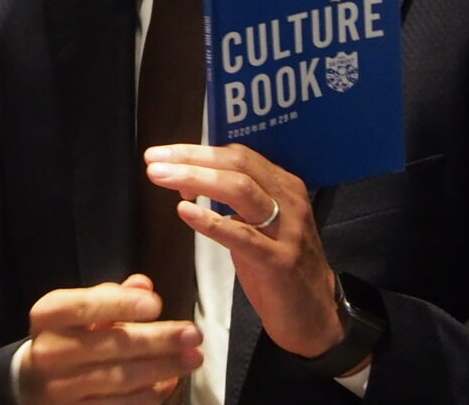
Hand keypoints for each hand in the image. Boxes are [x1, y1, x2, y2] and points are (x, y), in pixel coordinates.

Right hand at [17, 274, 202, 404]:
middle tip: (192, 334)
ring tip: (192, 358)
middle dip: (157, 340)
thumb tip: (143, 285)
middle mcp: (49, 353)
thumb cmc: (66, 337)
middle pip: (110, 345)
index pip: (83, 307)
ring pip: (120, 378)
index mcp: (47, 317)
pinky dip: (150, 394)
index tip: (157, 304)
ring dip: (162, 368)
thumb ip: (110, 296)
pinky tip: (170, 381)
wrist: (32, 383)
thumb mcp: (78, 310)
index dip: (121, 305)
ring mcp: (61, 389)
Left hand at [143, 143, 352, 365]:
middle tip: (153, 159)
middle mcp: (289, 200)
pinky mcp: (279, 261)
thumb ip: (231, 202)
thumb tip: (188, 182)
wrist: (315, 317)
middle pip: (236, 164)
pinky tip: (184, 211)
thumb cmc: (279, 269)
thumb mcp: (259, 226)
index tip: (162, 153)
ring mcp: (287, 230)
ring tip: (160, 177)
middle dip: (191, 157)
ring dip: (196, 179)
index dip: (197, 151)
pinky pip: (242, 235)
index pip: (237, 155)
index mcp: (283, 186)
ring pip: (240, 190)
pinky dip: (211, 221)